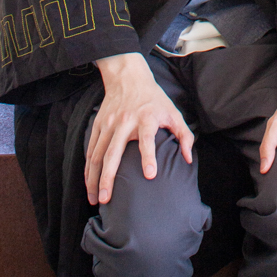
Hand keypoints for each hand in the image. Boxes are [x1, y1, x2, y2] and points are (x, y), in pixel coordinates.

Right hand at [86, 53, 193, 204]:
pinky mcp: (98, 125)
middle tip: (106, 200)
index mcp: (146, 117)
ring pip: (98, 154)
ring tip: (96, 199)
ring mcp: (109, 123)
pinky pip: (91, 150)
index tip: (150, 175)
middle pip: (114, 152)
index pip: (147, 138)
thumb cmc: (154, 99)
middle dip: (109, 177)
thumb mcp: (173, 111)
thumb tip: (188, 159)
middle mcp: (125, 121)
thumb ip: (184, 135)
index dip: (149, 156)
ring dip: (95, 178)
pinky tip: (89, 183)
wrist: (129, 77)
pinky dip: (88, 168)